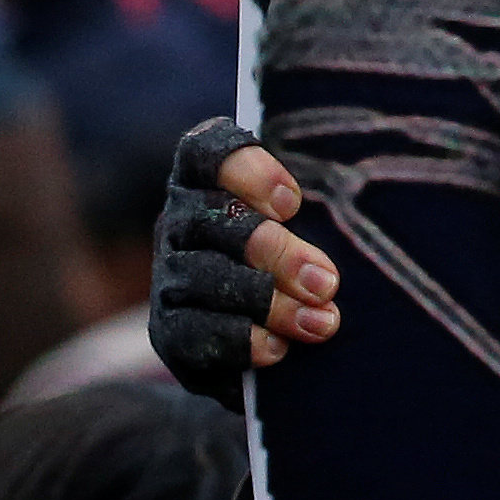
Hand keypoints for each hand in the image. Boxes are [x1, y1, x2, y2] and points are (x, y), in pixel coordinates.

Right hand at [149, 121, 343, 397]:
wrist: (256, 338)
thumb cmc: (295, 262)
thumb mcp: (309, 228)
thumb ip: (317, 224)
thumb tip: (332, 267)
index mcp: (207, 180)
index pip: (208, 151)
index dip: (249, 172)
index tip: (293, 204)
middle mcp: (180, 221)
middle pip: (215, 220)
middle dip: (276, 252)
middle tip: (327, 282)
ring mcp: (169, 274)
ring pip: (204, 277)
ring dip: (267, 302)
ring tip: (319, 323)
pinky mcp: (167, 328)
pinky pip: (193, 331)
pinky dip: (240, 340)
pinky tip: (278, 348)